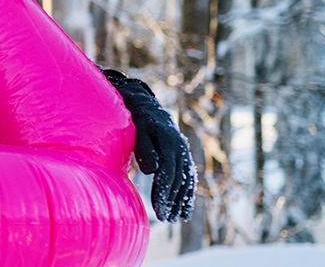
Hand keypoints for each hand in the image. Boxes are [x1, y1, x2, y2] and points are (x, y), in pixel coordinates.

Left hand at [102, 69, 196, 221]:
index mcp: (169, 141)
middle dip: (172, 201)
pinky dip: (187, 195)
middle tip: (165, 219)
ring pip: (185, 180)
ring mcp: (183, 152)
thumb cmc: (136, 119)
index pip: (168, 172)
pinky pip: (188, 178)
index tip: (159, 210)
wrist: (145, 105)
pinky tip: (184, 210)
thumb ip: (144, 148)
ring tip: (175, 219)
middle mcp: (180, 148)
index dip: (163, 193)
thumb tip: (152, 171)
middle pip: (178, 179)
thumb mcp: (136, 129)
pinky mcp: (182, 156)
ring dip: (181, 201)